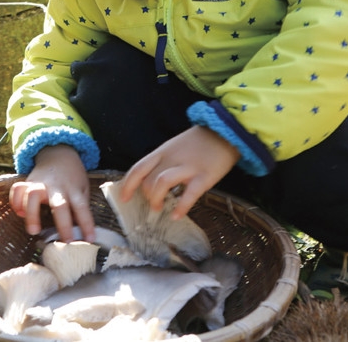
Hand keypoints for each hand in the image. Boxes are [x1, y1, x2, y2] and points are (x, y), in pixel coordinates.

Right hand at [9, 145, 95, 242]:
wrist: (58, 153)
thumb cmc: (72, 176)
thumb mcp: (83, 188)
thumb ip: (80, 207)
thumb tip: (81, 233)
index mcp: (73, 189)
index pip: (82, 207)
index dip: (86, 224)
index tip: (89, 240)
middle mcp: (57, 187)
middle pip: (59, 204)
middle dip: (63, 225)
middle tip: (65, 243)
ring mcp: (40, 183)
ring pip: (33, 195)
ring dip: (32, 214)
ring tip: (33, 231)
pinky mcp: (28, 181)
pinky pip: (17, 190)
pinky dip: (15, 202)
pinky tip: (20, 213)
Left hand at [120, 126, 239, 219]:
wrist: (224, 132)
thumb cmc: (198, 142)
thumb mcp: (174, 147)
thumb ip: (163, 162)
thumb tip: (151, 182)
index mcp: (162, 152)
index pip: (138, 169)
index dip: (128, 185)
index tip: (124, 198)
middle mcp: (171, 160)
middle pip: (149, 180)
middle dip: (147, 197)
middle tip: (154, 205)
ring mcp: (187, 168)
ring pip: (161, 183)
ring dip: (157, 199)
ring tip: (160, 209)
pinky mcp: (204, 176)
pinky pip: (189, 194)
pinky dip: (181, 207)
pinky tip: (177, 215)